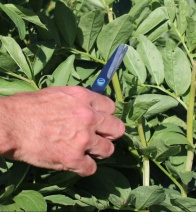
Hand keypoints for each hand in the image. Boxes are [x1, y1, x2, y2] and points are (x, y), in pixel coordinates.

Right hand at [0, 86, 124, 175]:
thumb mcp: (57, 94)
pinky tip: (75, 163)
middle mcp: (88, 116)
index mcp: (84, 98)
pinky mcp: (74, 158)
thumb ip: (76, 101)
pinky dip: (84, 167)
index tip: (100, 121)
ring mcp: (83, 138)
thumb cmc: (28, 106)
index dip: (106, 115)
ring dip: (98, 151)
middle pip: (116, 128)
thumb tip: (86, 107)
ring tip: (86, 151)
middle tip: (99, 137)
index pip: (111, 107)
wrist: (12, 124)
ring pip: (108, 150)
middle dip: (109, 133)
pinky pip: (91, 168)